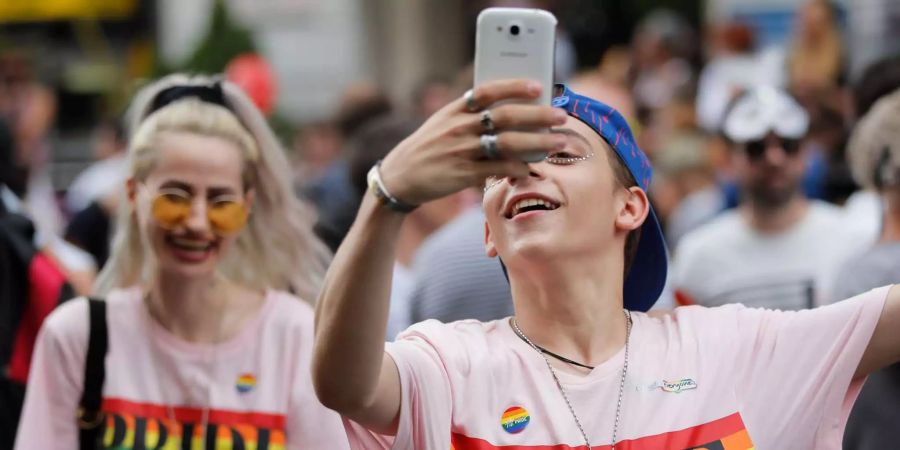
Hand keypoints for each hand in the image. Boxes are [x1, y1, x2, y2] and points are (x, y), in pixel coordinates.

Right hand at [379, 79, 566, 205]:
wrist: (400, 176)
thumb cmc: (429, 147)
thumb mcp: (443, 122)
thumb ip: (471, 114)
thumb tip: (511, 110)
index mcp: (455, 109)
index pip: (487, 91)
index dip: (514, 87)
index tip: (537, 86)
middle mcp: (459, 127)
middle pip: (505, 117)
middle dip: (537, 115)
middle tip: (560, 116)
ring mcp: (461, 150)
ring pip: (507, 144)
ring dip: (536, 143)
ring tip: (558, 142)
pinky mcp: (462, 174)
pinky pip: (496, 169)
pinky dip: (516, 168)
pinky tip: (529, 168)